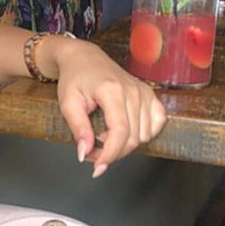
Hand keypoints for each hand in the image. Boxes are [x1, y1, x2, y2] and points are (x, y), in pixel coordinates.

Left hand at [51, 39, 166, 178]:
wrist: (84, 58)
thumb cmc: (74, 77)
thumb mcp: (68, 103)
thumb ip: (78, 129)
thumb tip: (84, 153)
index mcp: (112, 91)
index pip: (120, 131)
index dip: (110, 154)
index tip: (97, 167)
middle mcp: (133, 91)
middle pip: (133, 137)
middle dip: (112, 153)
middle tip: (92, 153)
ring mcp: (145, 92)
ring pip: (144, 135)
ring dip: (124, 145)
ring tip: (103, 137)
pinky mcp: (150, 95)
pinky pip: (157, 123)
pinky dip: (143, 134)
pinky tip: (124, 131)